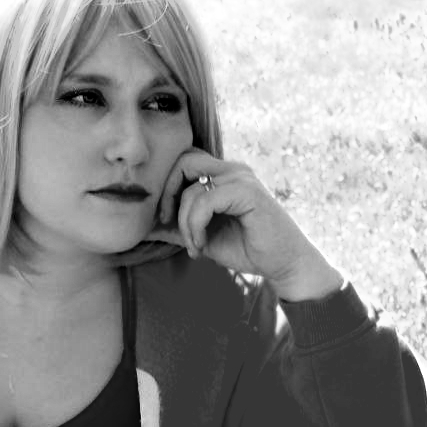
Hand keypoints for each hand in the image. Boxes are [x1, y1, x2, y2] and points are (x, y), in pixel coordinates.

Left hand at [143, 149, 343, 299]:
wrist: (283, 265)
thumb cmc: (246, 248)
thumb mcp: (202, 236)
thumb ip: (177, 227)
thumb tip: (143, 227)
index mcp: (223, 175)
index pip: (183, 162)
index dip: (167, 186)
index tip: (163, 218)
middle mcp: (233, 170)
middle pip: (183, 161)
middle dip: (168, 193)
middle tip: (166, 222)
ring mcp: (242, 178)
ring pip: (192, 188)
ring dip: (184, 222)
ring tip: (194, 245)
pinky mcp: (249, 192)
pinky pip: (206, 201)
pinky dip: (196, 225)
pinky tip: (202, 245)